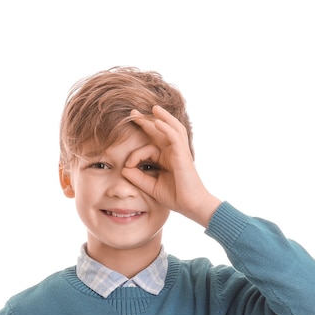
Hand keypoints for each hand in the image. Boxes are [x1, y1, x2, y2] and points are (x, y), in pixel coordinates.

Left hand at [123, 105, 220, 226]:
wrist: (191, 205)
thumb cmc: (175, 196)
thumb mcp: (150, 186)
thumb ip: (137, 177)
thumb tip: (124, 168)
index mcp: (165, 158)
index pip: (148, 147)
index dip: (134, 154)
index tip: (127, 165)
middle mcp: (172, 151)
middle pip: (160, 131)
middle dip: (146, 121)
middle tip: (133, 112)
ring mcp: (179, 151)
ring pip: (172, 128)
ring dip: (163, 117)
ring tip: (153, 108)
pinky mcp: (183, 154)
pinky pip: (175, 137)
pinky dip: (166, 128)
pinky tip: (157, 122)